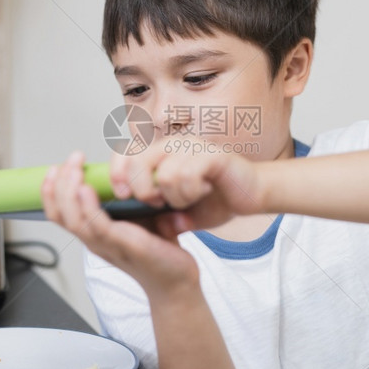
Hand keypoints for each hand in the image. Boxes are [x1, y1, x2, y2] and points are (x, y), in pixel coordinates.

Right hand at [41, 151, 199, 298]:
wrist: (176, 280)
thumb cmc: (158, 249)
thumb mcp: (136, 217)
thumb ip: (123, 199)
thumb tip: (121, 169)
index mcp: (93, 234)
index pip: (58, 214)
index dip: (50, 191)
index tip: (56, 167)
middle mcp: (94, 241)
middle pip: (60, 214)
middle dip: (59, 183)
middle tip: (72, 159)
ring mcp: (106, 245)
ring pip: (73, 219)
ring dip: (69, 190)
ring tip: (75, 168)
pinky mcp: (124, 245)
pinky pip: (97, 226)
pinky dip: (88, 207)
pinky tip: (87, 188)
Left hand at [109, 138, 265, 230]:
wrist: (252, 194)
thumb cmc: (216, 199)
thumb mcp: (180, 212)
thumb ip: (160, 216)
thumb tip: (139, 223)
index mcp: (161, 155)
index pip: (125, 153)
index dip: (116, 173)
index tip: (122, 195)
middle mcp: (174, 145)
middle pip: (137, 161)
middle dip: (142, 189)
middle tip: (158, 203)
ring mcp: (193, 147)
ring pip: (164, 174)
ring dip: (175, 196)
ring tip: (188, 198)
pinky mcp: (211, 154)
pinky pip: (187, 174)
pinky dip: (191, 192)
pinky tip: (203, 191)